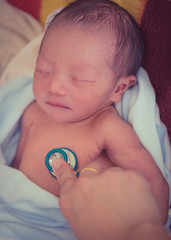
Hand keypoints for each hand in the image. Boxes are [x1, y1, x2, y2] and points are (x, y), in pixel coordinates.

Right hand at [52, 159, 167, 239]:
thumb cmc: (106, 238)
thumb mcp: (82, 224)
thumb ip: (79, 203)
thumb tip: (84, 195)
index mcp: (71, 198)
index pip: (65, 176)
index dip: (63, 168)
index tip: (59, 161)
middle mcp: (86, 182)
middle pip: (93, 168)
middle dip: (101, 178)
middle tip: (111, 195)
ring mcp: (108, 175)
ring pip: (115, 172)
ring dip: (120, 183)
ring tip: (127, 204)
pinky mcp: (129, 174)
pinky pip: (132, 175)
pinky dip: (136, 185)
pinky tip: (137, 200)